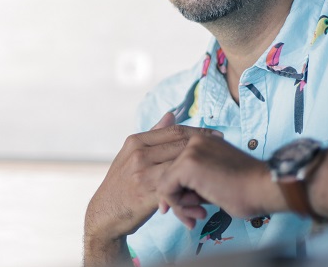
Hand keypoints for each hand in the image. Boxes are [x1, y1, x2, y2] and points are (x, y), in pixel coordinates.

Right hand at [84, 112, 201, 263]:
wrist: (105, 213)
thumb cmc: (122, 183)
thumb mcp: (131, 155)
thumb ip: (153, 135)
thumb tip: (171, 114)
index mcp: (136, 141)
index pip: (174, 131)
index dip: (198, 132)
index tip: (216, 137)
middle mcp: (139, 154)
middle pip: (181, 146)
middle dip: (204, 150)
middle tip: (222, 153)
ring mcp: (142, 174)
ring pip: (181, 168)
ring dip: (199, 176)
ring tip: (215, 181)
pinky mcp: (146, 195)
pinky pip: (175, 193)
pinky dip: (190, 201)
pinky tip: (200, 208)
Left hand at [156, 132, 281, 227]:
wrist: (264, 188)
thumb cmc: (247, 190)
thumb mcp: (215, 180)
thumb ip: (195, 183)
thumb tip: (173, 198)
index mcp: (202, 141)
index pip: (176, 165)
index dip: (178, 189)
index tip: (188, 207)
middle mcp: (193, 141)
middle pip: (169, 173)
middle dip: (177, 199)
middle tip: (192, 217)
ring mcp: (189, 151)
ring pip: (166, 182)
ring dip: (179, 205)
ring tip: (197, 215)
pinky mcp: (187, 165)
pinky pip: (166, 189)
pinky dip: (178, 205)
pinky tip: (197, 212)